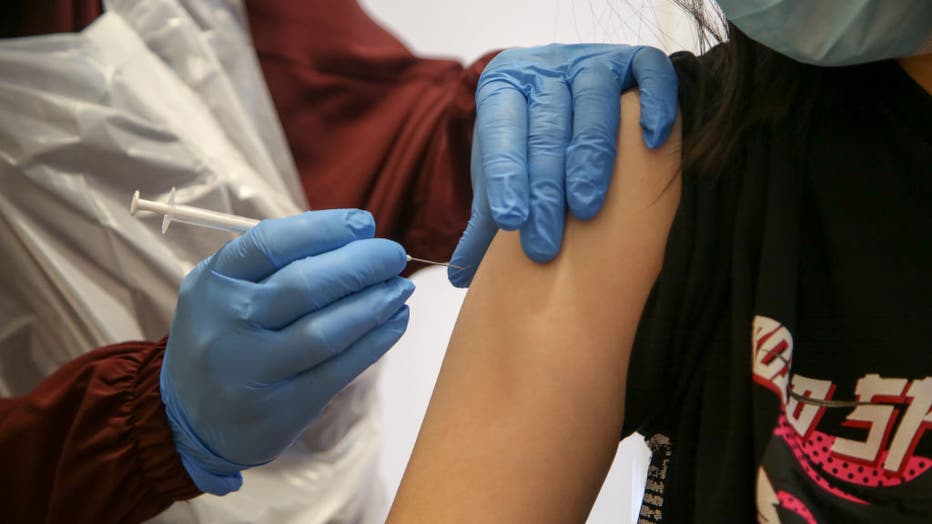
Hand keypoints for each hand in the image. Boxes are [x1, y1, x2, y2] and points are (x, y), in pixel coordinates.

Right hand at [161, 210, 412, 493]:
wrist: (189, 422)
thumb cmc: (224, 337)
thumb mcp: (225, 291)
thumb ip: (275, 263)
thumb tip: (355, 238)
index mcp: (213, 282)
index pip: (272, 242)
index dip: (325, 228)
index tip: (364, 223)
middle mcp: (227, 323)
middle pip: (305, 285)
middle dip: (361, 264)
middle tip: (394, 254)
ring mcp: (253, 369)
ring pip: (327, 331)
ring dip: (375, 304)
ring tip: (401, 288)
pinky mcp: (281, 407)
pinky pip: (339, 369)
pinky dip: (376, 341)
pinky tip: (396, 321)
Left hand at [449, 44, 678, 286]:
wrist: (563, 91)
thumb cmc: (528, 144)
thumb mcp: (504, 176)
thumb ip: (484, 221)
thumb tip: (458, 277)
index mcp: (503, 87)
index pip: (502, 130)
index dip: (505, 175)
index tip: (512, 221)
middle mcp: (546, 68)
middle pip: (546, 128)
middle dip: (545, 189)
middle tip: (545, 245)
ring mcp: (592, 61)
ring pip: (594, 101)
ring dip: (589, 157)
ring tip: (586, 209)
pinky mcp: (634, 59)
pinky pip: (650, 71)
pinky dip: (655, 102)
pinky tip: (653, 141)